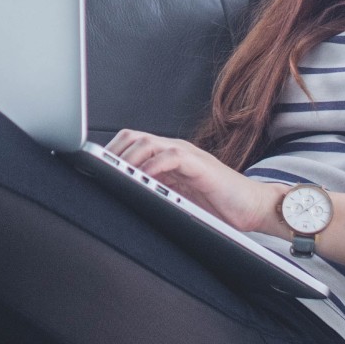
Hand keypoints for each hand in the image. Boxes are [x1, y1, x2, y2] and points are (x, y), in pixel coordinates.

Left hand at [105, 129, 284, 233]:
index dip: (110, 152)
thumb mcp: (177, 196)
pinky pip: (171, 156)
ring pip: (148, 142)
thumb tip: (124, 196)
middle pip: (134, 137)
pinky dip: (153, 165)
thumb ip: (155, 190)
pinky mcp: (200, 165)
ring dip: (128, 157)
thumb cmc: (217, 205)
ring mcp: (187, 154)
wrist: (253, 207)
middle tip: (98, 169)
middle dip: (113, 151)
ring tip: (114, 172)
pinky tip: (143, 177)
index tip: (90, 166)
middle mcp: (174, 150)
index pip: (131, 143)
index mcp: (166, 156)